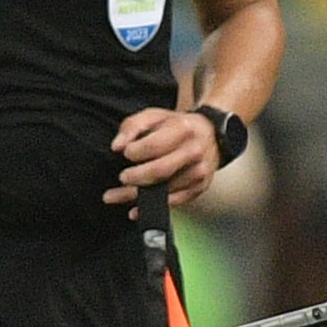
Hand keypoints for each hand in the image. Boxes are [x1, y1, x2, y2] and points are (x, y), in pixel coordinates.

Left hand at [106, 107, 220, 207]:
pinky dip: (151, 208)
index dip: (134, 152)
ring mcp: (198, 171)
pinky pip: (173, 202)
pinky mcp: (199, 188)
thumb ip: (132, 126)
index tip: (125, 153)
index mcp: (183, 129)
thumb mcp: (154, 116)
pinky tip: (134, 210)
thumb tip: (116, 146)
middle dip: (134, 177)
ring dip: (134, 196)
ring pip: (163, 190)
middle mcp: (194, 151)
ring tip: (114, 196)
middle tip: (122, 177)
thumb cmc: (176, 125)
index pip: (154, 145)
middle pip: (159, 171)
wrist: (212, 135)